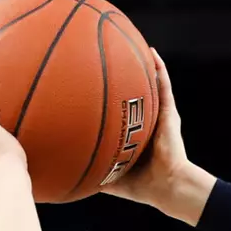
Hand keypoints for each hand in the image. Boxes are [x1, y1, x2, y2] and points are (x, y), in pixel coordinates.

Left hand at [101, 49, 209, 218]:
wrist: (166, 187)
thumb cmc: (140, 186)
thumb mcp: (109, 176)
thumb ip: (89, 172)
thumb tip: (61, 175)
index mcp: (132, 134)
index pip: (118, 111)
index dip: (106, 98)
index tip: (88, 84)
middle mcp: (146, 122)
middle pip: (133, 93)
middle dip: (121, 76)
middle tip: (103, 56)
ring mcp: (158, 116)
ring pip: (149, 84)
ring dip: (141, 65)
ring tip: (129, 42)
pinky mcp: (170, 114)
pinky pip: (164, 87)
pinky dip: (159, 69)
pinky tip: (152, 53)